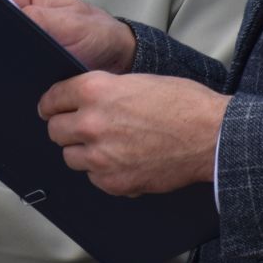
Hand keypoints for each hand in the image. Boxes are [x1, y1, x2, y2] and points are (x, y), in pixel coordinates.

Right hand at [0, 0, 136, 71]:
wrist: (113, 58)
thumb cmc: (98, 32)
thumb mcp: (70, 24)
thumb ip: (40, 19)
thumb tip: (9, 20)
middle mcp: (19, 8)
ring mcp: (20, 31)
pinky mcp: (24, 52)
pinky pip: (4, 55)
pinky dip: (3, 62)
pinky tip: (6, 71)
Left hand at [37, 72, 227, 195]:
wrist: (211, 137)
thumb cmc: (183, 105)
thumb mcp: (137, 81)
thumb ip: (105, 91)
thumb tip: (84, 101)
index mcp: (95, 90)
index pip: (52, 99)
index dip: (52, 104)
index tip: (51, 109)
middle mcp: (90, 122)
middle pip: (55, 130)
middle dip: (66, 129)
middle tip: (81, 128)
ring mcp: (100, 156)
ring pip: (70, 157)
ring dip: (83, 152)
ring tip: (106, 146)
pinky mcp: (113, 181)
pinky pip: (93, 177)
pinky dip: (103, 171)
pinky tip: (123, 161)